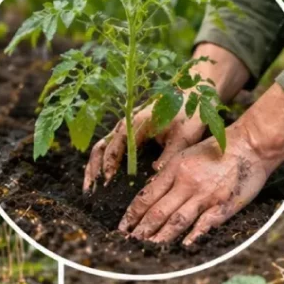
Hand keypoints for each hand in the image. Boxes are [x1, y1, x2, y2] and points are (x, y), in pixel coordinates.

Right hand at [84, 101, 208, 192]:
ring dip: (95, 167)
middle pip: (102, 147)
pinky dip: (104, 162)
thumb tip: (153, 176)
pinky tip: (104, 177)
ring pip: (103, 147)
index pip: (115, 147)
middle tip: (90, 191)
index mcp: (136, 123)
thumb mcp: (184, 136)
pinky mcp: (131, 131)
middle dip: (94, 169)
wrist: (192, 92)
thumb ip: (169, 156)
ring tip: (90, 188)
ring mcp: (126, 127)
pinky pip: (111, 146)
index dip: (109, 166)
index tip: (107, 183)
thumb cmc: (189, 113)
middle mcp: (126, 124)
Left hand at [119, 84, 283, 245]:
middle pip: (157, 212)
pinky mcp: (222, 205)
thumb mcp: (187, 154)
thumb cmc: (218, 148)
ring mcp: (205, 195)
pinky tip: (183, 246)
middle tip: (128, 243)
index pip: (147, 196)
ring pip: (176, 221)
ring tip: (147, 248)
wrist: (250, 144)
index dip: (132, 214)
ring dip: (160, 237)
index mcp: (175, 169)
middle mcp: (186, 183)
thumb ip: (169, 172)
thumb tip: (150, 189)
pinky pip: (204, 224)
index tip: (123, 227)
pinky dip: (192, 236)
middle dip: (141, 229)